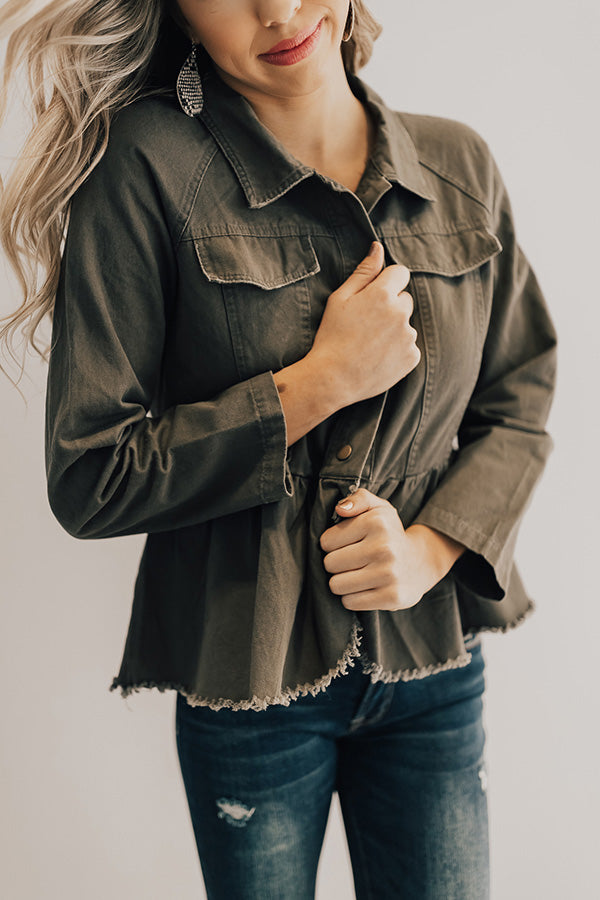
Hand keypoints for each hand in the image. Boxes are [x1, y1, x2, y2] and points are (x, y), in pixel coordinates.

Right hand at [305, 242, 420, 410]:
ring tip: (370, 343)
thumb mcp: (340, 299)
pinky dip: (398, 349)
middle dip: (390, 306)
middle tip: (367, 324)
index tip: (374, 296)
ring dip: (394, 329)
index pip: (400, 272)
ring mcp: (408, 336)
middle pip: (405, 299)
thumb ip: (363, 272)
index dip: (387, 282)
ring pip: (406, 324)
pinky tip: (378, 357)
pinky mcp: (412, 357)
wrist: (333, 378)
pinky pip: (409, 346)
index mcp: (382, 294)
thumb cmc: (331, 336)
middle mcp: (400, 313)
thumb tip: (378, 248)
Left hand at [319, 488, 465, 611]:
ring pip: (336, 585)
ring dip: (343, 582)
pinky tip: (366, 588)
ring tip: (358, 574)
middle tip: (353, 561)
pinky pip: (350, 602)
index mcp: (376, 521)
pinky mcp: (392, 597)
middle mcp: (384, 547)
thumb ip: (358, 498)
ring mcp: (389, 574)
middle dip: (337, 564)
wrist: (421, 563)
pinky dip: (353, 598)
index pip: (326, 541)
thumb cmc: (389, 534)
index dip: (333, 544)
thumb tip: (341, 509)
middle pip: (330, 564)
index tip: (348, 544)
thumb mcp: (378, 509)